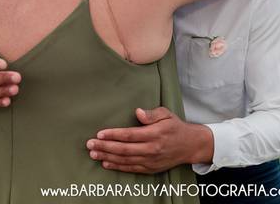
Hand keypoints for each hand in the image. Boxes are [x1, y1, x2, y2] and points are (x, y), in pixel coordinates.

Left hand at [86, 107, 212, 173]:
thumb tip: (138, 112)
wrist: (189, 145)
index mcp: (155, 134)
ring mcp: (150, 160)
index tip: (100, 133)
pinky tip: (106, 163)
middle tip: (90, 144)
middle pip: (124, 149)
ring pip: (125, 160)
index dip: (114, 135)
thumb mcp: (166, 114)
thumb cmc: (175, 126)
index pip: (130, 135)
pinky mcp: (150, 168)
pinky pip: (131, 168)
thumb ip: (152, 113)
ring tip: (93, 154)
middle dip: (105, 147)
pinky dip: (117, 167)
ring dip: (107, 157)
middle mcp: (152, 149)